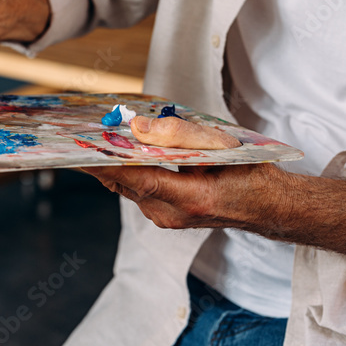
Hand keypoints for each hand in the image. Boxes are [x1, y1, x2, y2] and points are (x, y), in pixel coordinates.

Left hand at [84, 116, 284, 229]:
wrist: (268, 207)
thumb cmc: (252, 176)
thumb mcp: (223, 148)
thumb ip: (180, 136)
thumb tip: (138, 128)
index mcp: (190, 199)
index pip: (138, 179)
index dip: (107, 164)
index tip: (80, 150)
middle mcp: (171, 214)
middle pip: (125, 182)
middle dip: (101, 157)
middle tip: (77, 134)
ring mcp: (165, 217)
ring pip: (127, 186)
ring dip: (111, 163)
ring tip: (91, 139)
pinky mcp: (162, 214)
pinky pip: (135, 189)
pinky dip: (125, 171)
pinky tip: (116, 152)